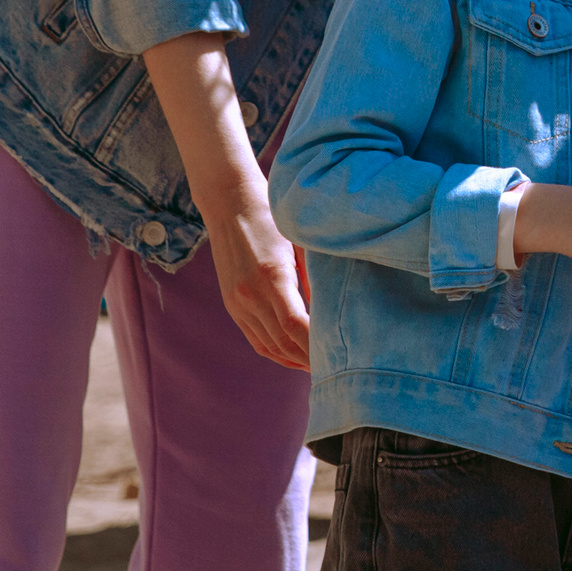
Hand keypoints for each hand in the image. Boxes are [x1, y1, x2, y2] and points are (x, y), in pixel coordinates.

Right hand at [143, 30, 309, 368]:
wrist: (229, 201)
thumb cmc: (275, 213)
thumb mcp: (301, 238)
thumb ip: (317, 271)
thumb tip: (339, 304)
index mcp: (270, 275)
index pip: (295, 324)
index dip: (316, 343)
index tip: (341, 352)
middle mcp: (249, 293)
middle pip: (283, 341)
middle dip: (311, 358)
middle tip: (342, 368)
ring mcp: (237, 301)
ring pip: (268, 345)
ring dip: (295, 360)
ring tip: (323, 369)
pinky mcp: (232, 303)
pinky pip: (255, 339)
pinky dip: (277, 353)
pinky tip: (296, 358)